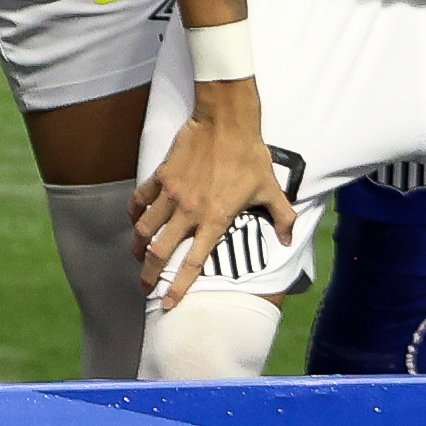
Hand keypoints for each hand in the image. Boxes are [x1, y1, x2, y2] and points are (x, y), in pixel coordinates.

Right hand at [131, 84, 292, 312]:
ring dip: (138, 246)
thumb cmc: (250, 156)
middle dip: (148, 275)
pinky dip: (135, 212)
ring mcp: (172, 193)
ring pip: (145, 228)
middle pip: (160, 252)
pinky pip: (141, 199)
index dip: (179, 287)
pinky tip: (135, 221)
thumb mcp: (271, 188)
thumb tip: (290, 239)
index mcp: (215, 220)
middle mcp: (189, 212)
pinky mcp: (162, 175)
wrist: (226, 121)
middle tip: (144, 287)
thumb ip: (282, 217)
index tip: (168, 304)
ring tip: (137, 256)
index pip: (193, 263)